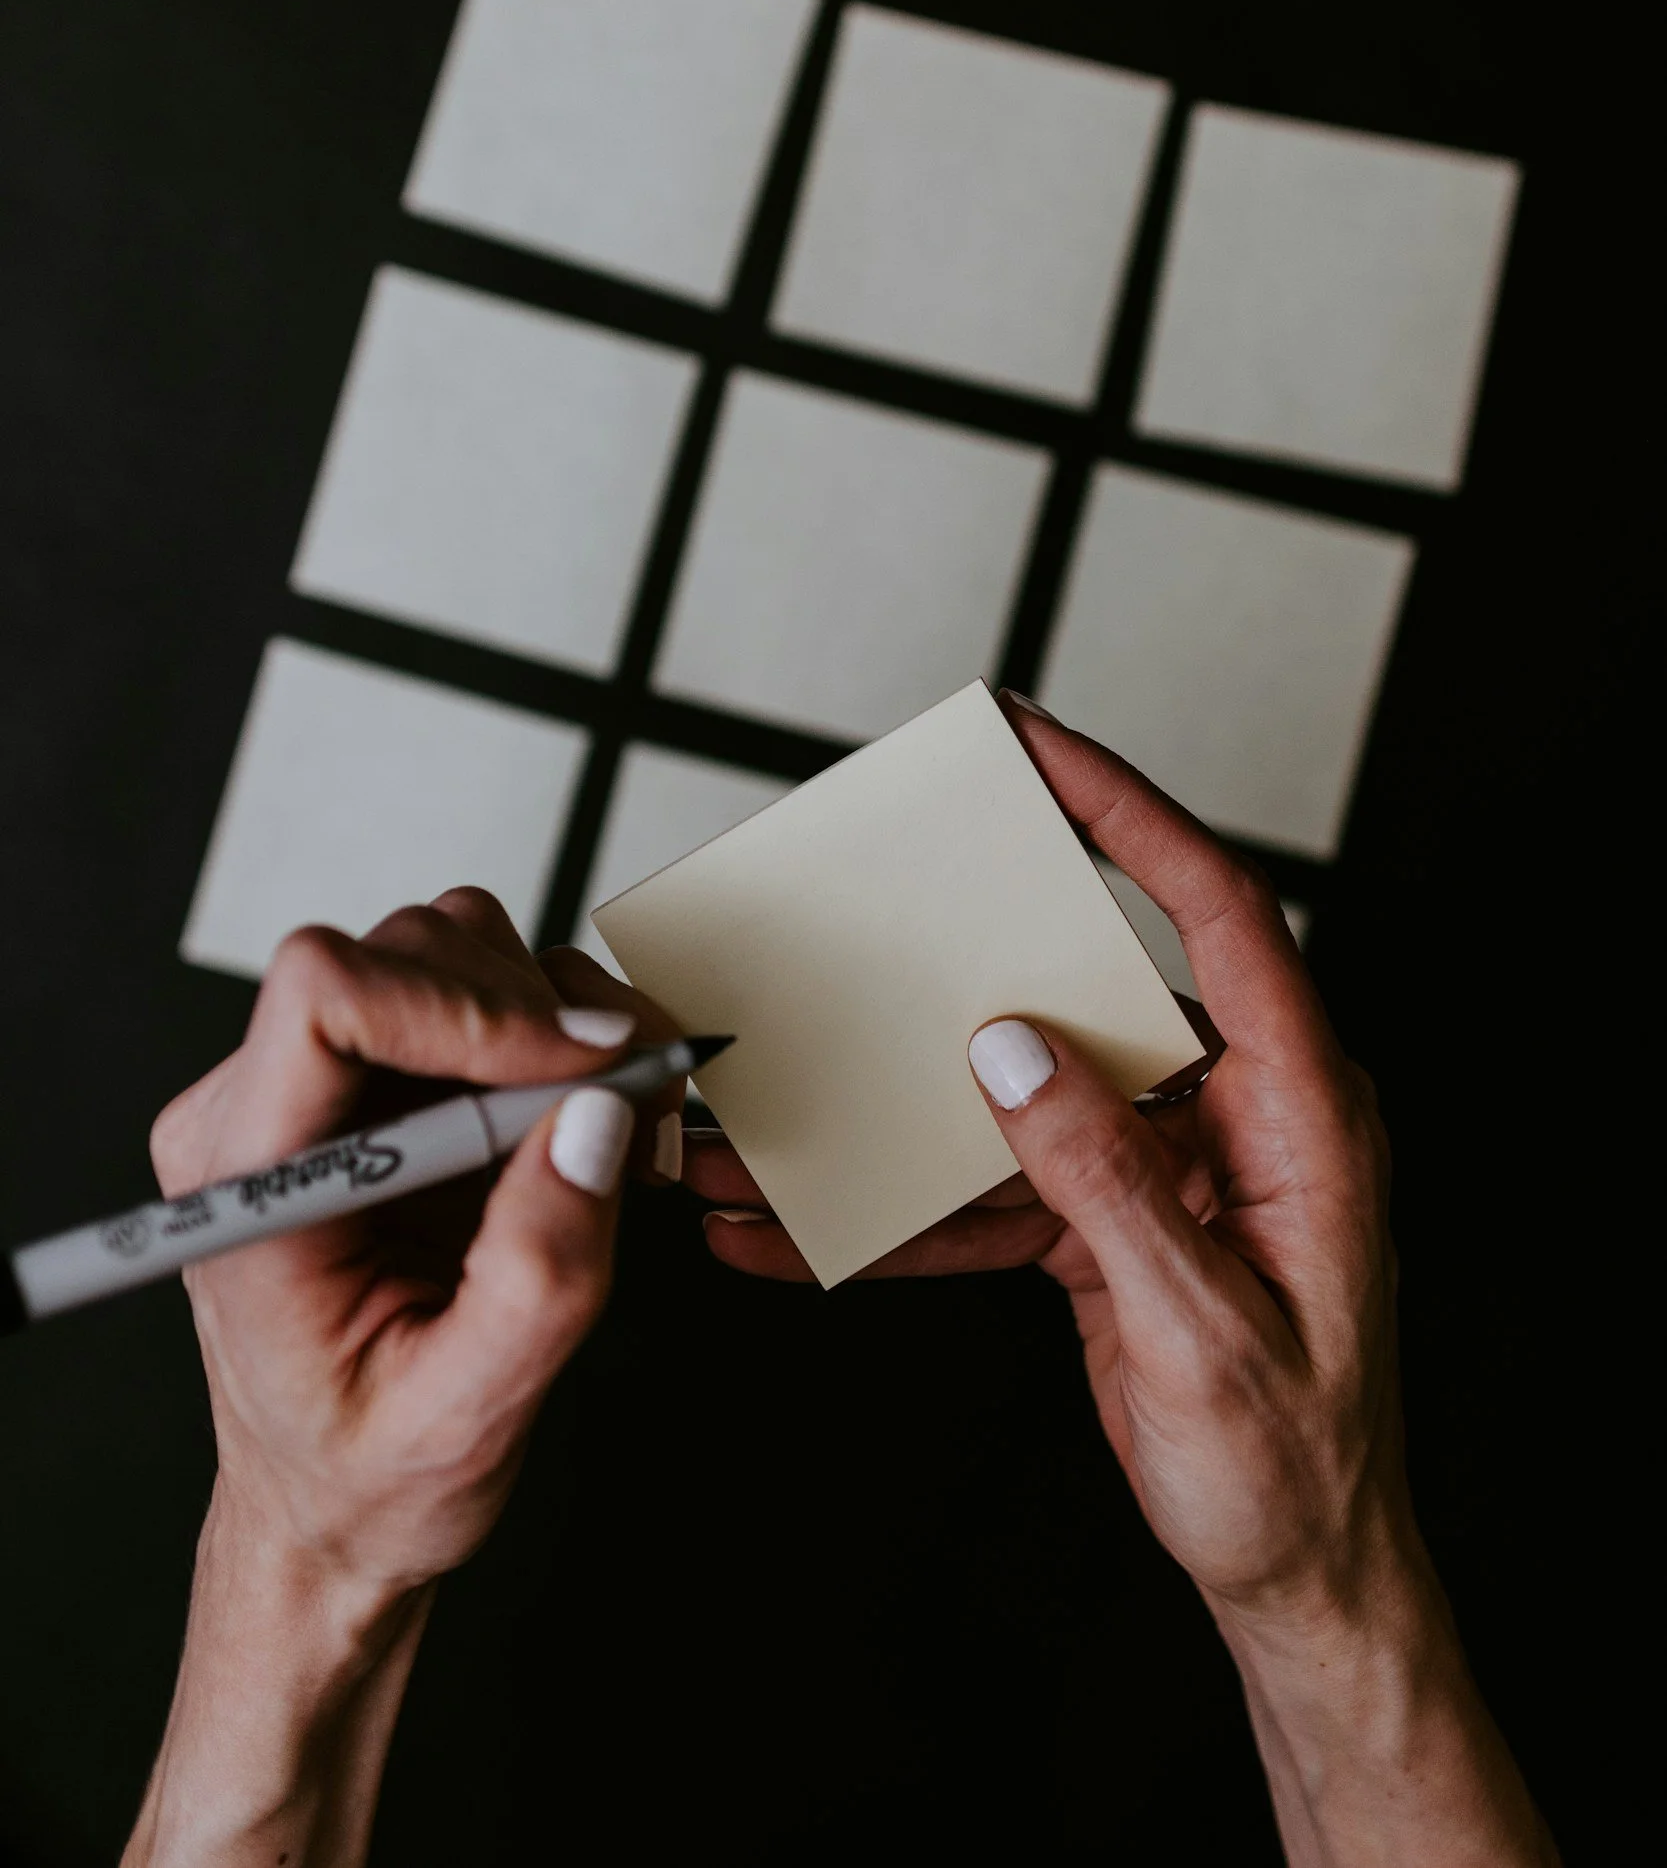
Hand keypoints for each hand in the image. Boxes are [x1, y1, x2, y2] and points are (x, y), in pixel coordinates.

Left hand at [126, 890, 681, 1867]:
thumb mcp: (467, 1416)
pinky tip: (595, 1124)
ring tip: (620, 1127)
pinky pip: (485, 992)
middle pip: (407, 953)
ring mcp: (324, 1085)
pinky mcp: (385, 1080)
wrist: (334, 1509)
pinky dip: (565, 1037)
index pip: (323, 996)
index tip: (578, 1065)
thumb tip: (598, 1116)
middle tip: (634, 1108)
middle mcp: (264, 1108)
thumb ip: (538, 1277)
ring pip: (454, 950)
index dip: (462, 1004)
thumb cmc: (369, 1479)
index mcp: (249, 1184)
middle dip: (540, 1018)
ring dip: (561, 1021)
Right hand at [686, 697, 1556, 1865]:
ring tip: (776, 1107)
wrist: (1300, 1580)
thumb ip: (1110, 1182)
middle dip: (971, 939)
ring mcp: (1165, 1166)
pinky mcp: (1111, 1224)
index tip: (1039, 746)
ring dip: (896, 1106)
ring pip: (1015, 1093)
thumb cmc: (1293, 1468)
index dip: (1128, 813)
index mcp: (1299, 1110)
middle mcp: (1230, 1114)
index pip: (1216, 912)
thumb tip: (1012, 1053)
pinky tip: (803, 1228)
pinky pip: (992, 1190)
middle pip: (1091, 980)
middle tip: (880, 879)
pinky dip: (902, 1208)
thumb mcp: (1205, 1329)